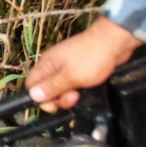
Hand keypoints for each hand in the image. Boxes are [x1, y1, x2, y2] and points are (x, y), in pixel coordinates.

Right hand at [26, 16, 142, 111]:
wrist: (114, 42)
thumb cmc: (91, 58)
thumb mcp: (70, 77)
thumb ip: (51, 87)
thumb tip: (32, 96)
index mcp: (46, 65)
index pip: (31, 85)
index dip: (40, 98)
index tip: (55, 105)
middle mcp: (52, 66)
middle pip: (46, 89)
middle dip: (59, 98)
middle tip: (74, 96)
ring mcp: (65, 67)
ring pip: (60, 88)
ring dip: (70, 95)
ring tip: (82, 91)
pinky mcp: (77, 69)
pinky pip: (71, 84)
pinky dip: (77, 89)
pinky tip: (86, 88)